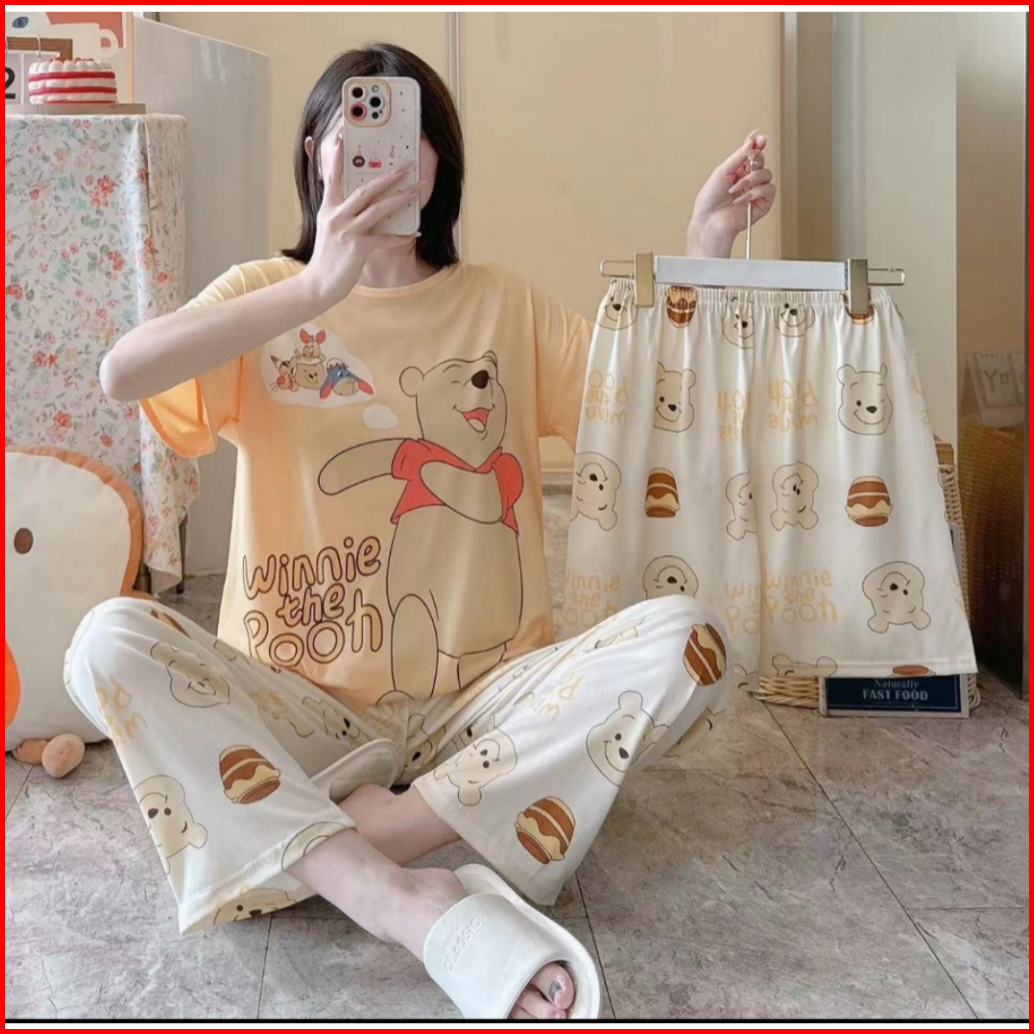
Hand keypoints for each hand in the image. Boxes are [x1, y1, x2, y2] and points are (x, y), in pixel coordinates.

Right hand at [301, 132, 420, 306]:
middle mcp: (336, 216)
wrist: (318, 284)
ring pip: (377, 209)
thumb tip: (361, 203)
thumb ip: (340, 213)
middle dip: (387, 176)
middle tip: (405, 166)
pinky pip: (385, 238)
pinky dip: (401, 236)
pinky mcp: (357, 248)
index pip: (333, 177)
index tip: (342, 137)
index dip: (337, 156)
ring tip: (416, 189)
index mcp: (328, 209)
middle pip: (364, 189)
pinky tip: (415, 233)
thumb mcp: (328, 230)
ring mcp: (347, 231)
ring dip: (400, 198)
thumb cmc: (328, 258)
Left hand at [686, 130, 775, 257]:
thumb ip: (738, 156)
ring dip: (751, 179)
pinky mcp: (762, 204)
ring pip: (766, 174)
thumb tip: (751, 142)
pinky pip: (769, 189)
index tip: (760, 138)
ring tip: (735, 188)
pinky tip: (743, 198)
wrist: (710, 221)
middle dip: (757, 158)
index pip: (752, 155)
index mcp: (737, 171)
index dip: (758, 145)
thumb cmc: (709, 201)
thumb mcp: (722, 172)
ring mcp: (756, 191)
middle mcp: (748, 180)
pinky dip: (755, 192)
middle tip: (750, 158)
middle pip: (761, 161)